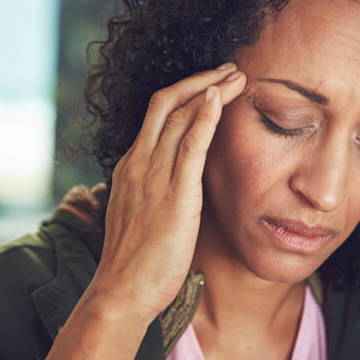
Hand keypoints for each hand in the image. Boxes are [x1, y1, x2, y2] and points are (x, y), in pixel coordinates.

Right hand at [91, 63, 246, 320]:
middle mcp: (138, 162)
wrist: (122, 291)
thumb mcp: (143, 217)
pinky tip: (220, 98)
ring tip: (238, 76)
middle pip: (166, 103)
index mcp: (131, 167)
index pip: (156, 116)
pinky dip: (205, 117)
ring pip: (179, 115)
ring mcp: (153, 176)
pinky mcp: (173, 194)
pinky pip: (189, 144)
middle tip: (229, 68)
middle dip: (200, 79)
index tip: (211, 86)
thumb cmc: (135, 263)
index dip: (186, 95)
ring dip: (210, 89)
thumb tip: (179, 187)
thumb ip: (157, 193)